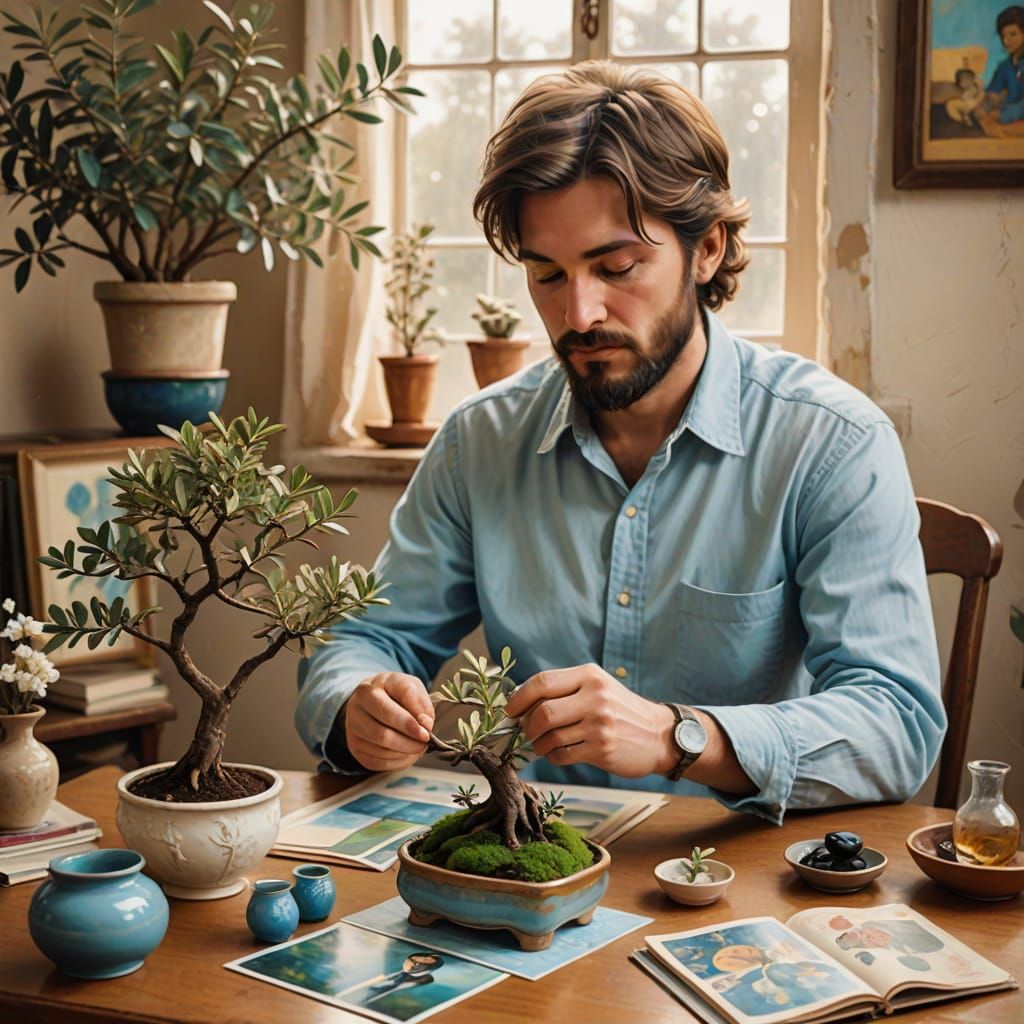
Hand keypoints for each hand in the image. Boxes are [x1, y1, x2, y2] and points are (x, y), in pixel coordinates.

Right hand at [345, 672, 434, 771]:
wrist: (372, 699)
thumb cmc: (394, 692)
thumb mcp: (410, 686)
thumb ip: (420, 702)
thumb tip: (425, 724)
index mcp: (370, 689)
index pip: (388, 709)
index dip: (410, 722)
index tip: (427, 730)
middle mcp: (356, 708)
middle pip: (382, 733)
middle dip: (409, 741)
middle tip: (425, 741)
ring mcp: (352, 729)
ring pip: (380, 749)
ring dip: (405, 752)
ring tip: (419, 746)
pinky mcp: (355, 747)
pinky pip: (377, 761)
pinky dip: (397, 760)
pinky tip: (407, 753)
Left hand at [503, 664, 676, 777]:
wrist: (659, 735)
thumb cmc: (620, 710)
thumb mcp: (597, 687)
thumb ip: (565, 690)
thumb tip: (521, 702)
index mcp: (589, 676)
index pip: (542, 682)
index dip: (519, 698)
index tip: (509, 710)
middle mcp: (595, 697)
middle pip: (543, 712)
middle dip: (527, 725)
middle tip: (525, 731)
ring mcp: (599, 724)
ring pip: (550, 737)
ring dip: (539, 744)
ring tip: (542, 744)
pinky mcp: (602, 749)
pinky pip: (562, 755)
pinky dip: (553, 757)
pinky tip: (558, 753)